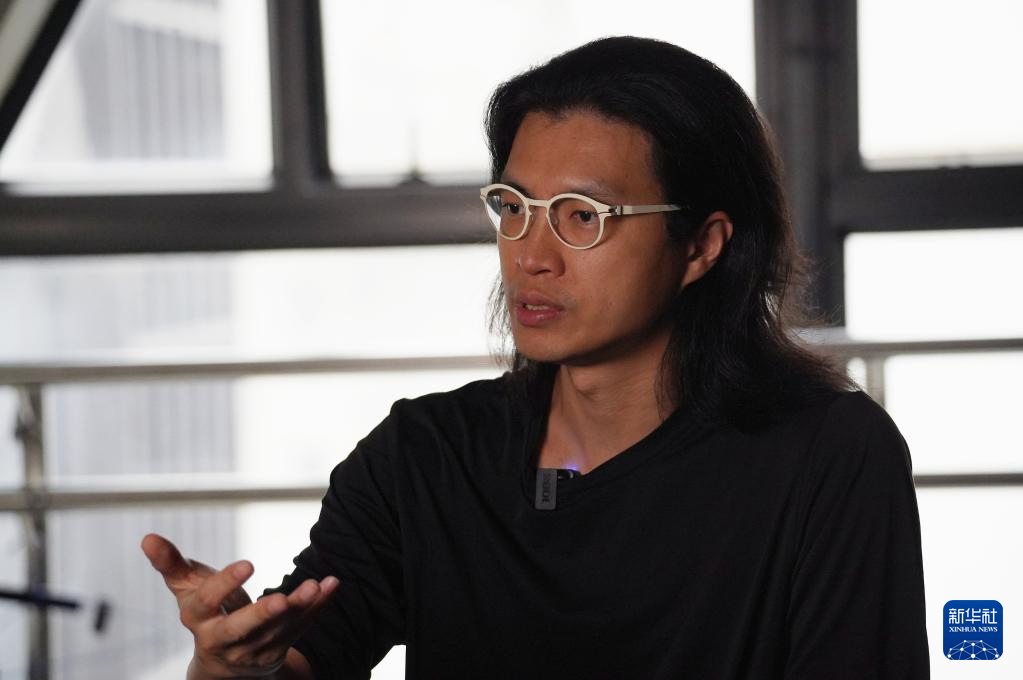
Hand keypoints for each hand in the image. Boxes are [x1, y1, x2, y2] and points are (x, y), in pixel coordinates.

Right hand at [141, 533, 337, 678]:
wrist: (221, 663)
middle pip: (241, 629)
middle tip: (281, 597)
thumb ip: (170, 564)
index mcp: (198, 620)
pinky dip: (318, 607)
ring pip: (278, 629)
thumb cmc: (204, 612)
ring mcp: (252, 650)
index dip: (225, 584)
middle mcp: (223, 640)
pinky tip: (332, 584)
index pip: (206, 604)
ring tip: (315, 585)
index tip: (248, 564)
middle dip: (262, 614)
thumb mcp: (186, 589)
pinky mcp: (277, 651)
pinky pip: (300, 629)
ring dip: (300, 607)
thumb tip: (147, 538)